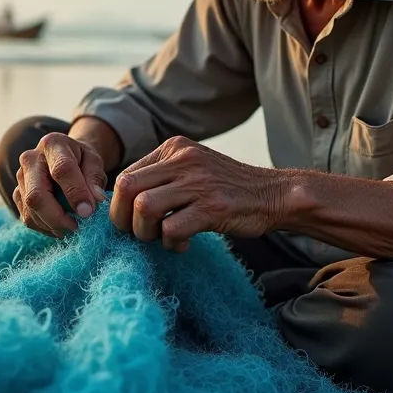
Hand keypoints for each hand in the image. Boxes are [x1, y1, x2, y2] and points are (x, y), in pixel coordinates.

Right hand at [13, 132, 107, 237]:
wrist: (63, 159)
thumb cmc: (81, 160)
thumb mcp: (95, 161)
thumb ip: (95, 178)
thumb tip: (96, 200)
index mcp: (53, 144)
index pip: (62, 169)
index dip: (75, 193)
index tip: (88, 212)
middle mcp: (30, 159)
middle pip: (37, 194)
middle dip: (58, 217)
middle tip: (77, 227)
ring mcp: (20, 177)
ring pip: (30, 208)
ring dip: (52, 225)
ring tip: (71, 228)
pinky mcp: (17, 193)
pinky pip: (26, 216)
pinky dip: (44, 227)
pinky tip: (59, 227)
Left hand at [109, 136, 283, 250]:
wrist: (275, 194)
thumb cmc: (228, 188)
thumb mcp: (193, 168)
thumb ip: (161, 177)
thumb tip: (122, 203)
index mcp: (174, 148)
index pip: (126, 175)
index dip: (118, 205)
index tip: (128, 222)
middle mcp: (183, 159)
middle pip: (126, 188)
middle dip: (122, 218)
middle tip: (137, 234)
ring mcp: (198, 182)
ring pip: (143, 208)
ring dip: (145, 232)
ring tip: (161, 238)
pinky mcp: (213, 207)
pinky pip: (170, 229)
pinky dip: (170, 243)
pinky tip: (183, 244)